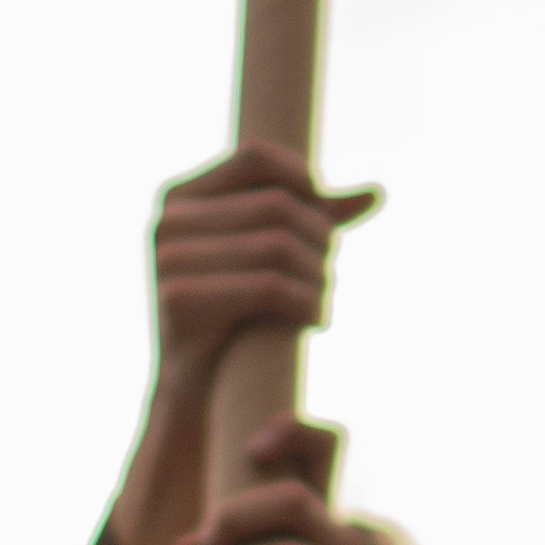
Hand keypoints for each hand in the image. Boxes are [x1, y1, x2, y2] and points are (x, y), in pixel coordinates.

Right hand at [151, 156, 375, 382]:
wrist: (196, 388)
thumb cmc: (238, 313)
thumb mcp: (271, 256)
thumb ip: (315, 217)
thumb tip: (376, 192)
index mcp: (181, 196)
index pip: (255, 156)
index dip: (303, 177)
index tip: (326, 216)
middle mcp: (169, 220)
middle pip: (276, 204)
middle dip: (319, 237)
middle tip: (331, 269)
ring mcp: (169, 258)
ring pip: (278, 246)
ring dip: (319, 274)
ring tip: (326, 297)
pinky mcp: (181, 300)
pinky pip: (269, 288)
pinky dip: (307, 302)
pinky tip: (318, 318)